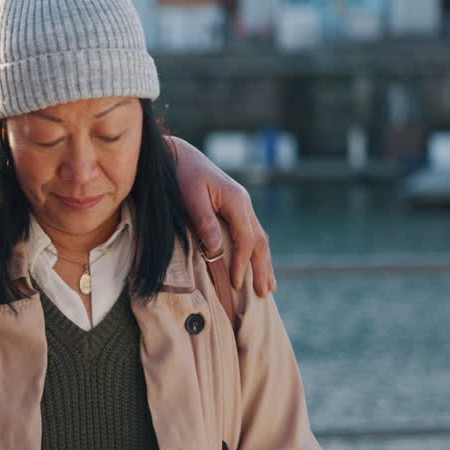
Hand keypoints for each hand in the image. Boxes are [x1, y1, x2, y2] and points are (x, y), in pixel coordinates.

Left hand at [168, 136, 275, 296]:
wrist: (180, 156)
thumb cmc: (182, 175)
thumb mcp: (190, 197)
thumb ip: (204, 222)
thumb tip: (216, 249)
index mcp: (236, 200)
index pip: (245, 239)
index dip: (241, 263)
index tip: (235, 285)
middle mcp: (244, 204)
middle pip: (260, 241)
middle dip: (263, 269)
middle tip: (264, 293)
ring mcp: (242, 206)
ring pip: (259, 239)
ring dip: (265, 263)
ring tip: (269, 286)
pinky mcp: (235, 209)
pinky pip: (251, 234)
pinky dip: (256, 253)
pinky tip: (257, 265)